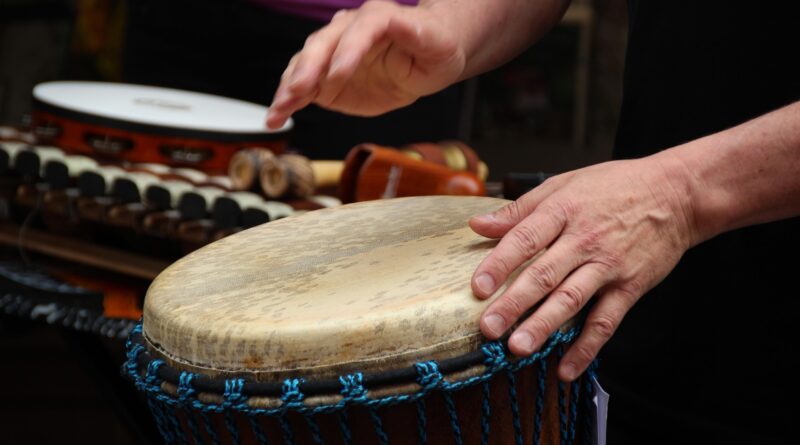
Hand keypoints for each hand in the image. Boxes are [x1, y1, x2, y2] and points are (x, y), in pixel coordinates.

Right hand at [266, 0, 466, 128]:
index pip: (360, 29)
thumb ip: (417, 34)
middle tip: (298, 91)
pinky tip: (274, 118)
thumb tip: (407, 25)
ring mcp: (332, 54)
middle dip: (307, 68)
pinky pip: (301, 89)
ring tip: (277, 111)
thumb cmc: (434, 48)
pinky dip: (286, 103)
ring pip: (304, 65)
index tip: (338, 76)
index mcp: (378, 17)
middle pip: (322, 44)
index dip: (347, 51)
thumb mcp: (435, 42)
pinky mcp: (324, 79)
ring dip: (289, 88)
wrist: (423, 61)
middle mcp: (348, 30)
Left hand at [470, 154, 697, 380]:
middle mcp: (584, 240)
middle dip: (514, 303)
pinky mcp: (630, 286)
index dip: (499, 264)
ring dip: (544, 326)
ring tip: (519, 347)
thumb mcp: (563, 184)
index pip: (525, 239)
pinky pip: (606, 321)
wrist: (676, 194)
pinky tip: (566, 368)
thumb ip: (519, 210)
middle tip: (489, 328)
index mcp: (563, 211)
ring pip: (572, 300)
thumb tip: (477, 224)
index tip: (478, 288)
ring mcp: (608, 265)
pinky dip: (587, 347)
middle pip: (544, 275)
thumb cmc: (614, 187)